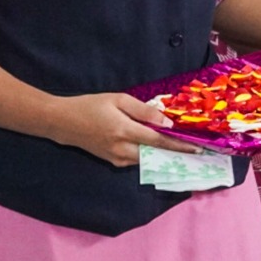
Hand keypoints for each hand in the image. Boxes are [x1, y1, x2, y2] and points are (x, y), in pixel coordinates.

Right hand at [45, 92, 199, 166]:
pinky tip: (160, 149)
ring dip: (164, 155)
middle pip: (156, 154)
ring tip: (183, 149)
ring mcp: (115, 158)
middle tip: (196, 150)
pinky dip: (150, 155)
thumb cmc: (91, 105)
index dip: (179, 144)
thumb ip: (143, 111)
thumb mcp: (118, 100)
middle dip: (176, 153)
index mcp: (124, 131)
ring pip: (147, 159)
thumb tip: (166, 123)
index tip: (197, 147)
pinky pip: (136, 160)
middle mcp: (121, 148)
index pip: (158, 140)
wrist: (62, 122)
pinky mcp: (112, 161)